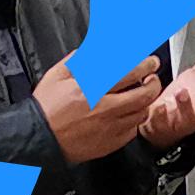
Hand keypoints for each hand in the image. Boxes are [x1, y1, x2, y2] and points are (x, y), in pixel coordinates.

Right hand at [37, 57, 161, 163]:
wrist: (40, 138)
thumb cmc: (47, 109)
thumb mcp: (57, 76)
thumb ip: (78, 61)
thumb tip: (93, 51)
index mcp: (92, 88)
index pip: (129, 73)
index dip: (145, 66)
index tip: (150, 62)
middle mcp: (105, 108)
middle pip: (144, 94)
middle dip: (154, 83)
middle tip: (153, 78)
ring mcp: (110, 127)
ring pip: (141, 113)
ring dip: (146, 102)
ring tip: (142, 95)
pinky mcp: (110, 143)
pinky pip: (132, 131)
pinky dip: (134, 120)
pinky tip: (129, 114)